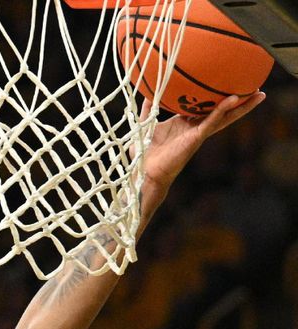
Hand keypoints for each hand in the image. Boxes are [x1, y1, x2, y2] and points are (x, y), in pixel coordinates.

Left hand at [141, 92, 265, 199]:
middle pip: (220, 111)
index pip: (204, 107)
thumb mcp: (146, 125)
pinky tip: (234, 100)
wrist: (143, 170)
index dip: (216, 97)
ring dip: (241, 106)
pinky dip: (222, 111)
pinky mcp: (195, 139)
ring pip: (223, 117)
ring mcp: (197, 133)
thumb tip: (149, 92)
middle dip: (238, 101)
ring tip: (258, 94)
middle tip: (255, 88)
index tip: (227, 84)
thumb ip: (149, 109)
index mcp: (184, 123)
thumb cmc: (144, 152)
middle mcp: (194, 128)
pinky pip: (211, 122)